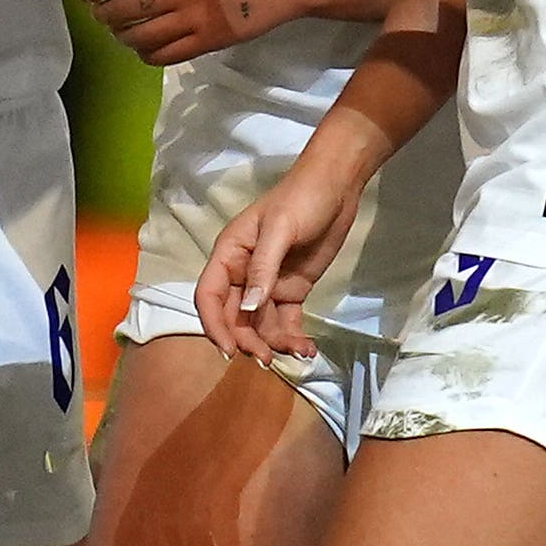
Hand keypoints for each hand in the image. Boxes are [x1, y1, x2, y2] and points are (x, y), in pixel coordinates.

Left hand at [83, 0, 307, 65]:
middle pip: (127, 10)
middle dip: (105, 15)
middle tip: (99, 15)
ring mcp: (197, 18)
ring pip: (142, 37)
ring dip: (123, 36)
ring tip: (119, 31)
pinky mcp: (210, 41)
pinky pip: (165, 55)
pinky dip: (146, 53)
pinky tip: (144, 46)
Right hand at [197, 157, 365, 364]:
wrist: (336, 187)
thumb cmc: (301, 199)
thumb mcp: (280, 229)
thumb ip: (263, 269)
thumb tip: (248, 309)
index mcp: (228, 255)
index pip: (209, 296)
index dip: (214, 326)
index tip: (230, 351)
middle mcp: (243, 274)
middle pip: (234, 318)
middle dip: (248, 340)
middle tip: (268, 359)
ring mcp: (267, 285)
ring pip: (260, 325)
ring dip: (274, 343)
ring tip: (298, 352)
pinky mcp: (291, 291)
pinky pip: (286, 321)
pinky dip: (294, 338)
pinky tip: (308, 349)